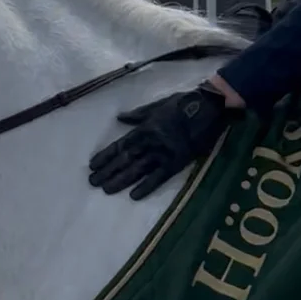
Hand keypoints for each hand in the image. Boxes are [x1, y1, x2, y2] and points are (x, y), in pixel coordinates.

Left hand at [88, 82, 236, 200]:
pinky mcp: (176, 162)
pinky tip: (134, 196)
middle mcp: (149, 142)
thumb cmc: (182, 104)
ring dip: (121, 180)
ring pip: (137, 170)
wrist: (208, 108)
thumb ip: (138, 115)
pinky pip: (159, 177)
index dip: (105, 156)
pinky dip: (146, 187)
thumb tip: (119, 118)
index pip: (119, 145)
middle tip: (93, 182)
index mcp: (143, 128)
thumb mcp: (157, 105)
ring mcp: (162, 154)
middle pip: (125, 159)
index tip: (92, 166)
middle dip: (108, 171)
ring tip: (106, 190)